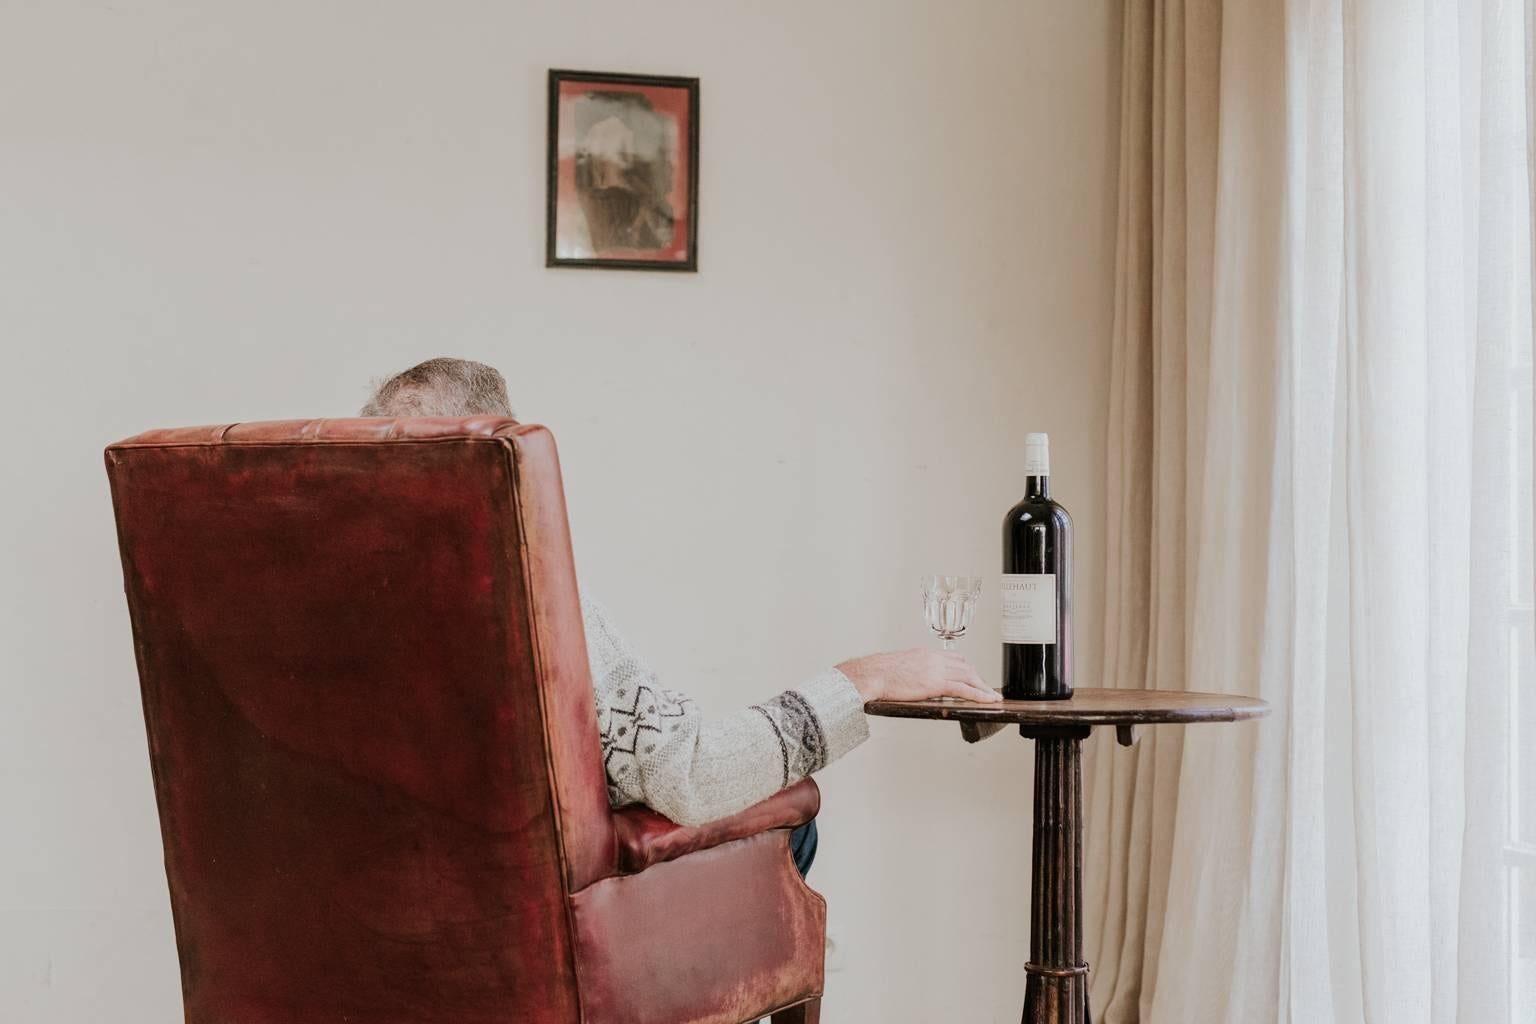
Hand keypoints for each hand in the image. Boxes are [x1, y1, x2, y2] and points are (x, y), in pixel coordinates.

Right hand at [835, 648, 1001, 704]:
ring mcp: (936, 670)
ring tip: (991, 697)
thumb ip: (913, 671)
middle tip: (986, 689)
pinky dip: (979, 694)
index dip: (967, 668)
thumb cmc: (878, 673)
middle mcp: (934, 658)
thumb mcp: (900, 666)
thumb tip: (915, 680)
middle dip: (978, 678)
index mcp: (925, 654)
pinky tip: (988, 700)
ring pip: (969, 676)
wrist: (872, 674)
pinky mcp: (936, 683)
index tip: (973, 676)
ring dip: (982, 687)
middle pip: (965, 666)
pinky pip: (964, 689)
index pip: (954, 658)